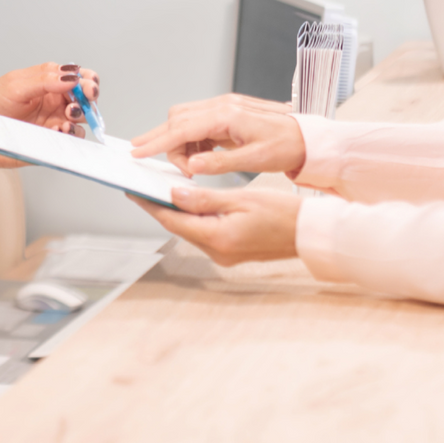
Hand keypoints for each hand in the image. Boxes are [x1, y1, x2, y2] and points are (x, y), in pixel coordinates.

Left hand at [0, 61, 100, 137]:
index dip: (87, 79)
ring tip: (68, 115)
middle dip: (89, 97)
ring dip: (81, 115)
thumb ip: (45, 79)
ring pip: (81, 117)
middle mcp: (54, 101)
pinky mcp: (51, 140)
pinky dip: (72, 133)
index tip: (89, 85)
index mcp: (47, 82)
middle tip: (87, 98)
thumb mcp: (16, 86)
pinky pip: (71, 137)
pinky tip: (62, 129)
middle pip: (84, 97)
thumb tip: (72, 76)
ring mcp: (54, 120)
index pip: (76, 77)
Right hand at [126, 94, 305, 177]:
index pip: (182, 128)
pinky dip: (192, 141)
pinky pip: (198, 124)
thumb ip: (220, 163)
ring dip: (180, 144)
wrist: (306, 138)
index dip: (157, 141)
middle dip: (163, 141)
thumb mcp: (255, 161)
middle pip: (177, 119)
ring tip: (190, 166)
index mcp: (227, 115)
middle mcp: (222, 106)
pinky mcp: (226, 113)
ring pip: (184, 121)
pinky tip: (200, 157)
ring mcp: (224, 107)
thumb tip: (191, 166)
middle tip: (156, 161)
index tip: (139, 152)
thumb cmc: (287, 146)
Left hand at [128, 184, 302, 265]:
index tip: (134, 191)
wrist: (309, 234)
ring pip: (190, 231)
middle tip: (146, 186)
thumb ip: (205, 198)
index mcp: (218, 238)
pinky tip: (192, 204)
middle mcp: (217, 252)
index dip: (150, 205)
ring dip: (178, 213)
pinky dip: (195, 219)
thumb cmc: (282, 214)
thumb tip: (174, 194)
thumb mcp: (241, 198)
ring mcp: (224, 256)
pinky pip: (204, 234)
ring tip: (166, 190)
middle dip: (161, 207)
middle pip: (179, 227)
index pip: (173, 220)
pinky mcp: (230, 253)